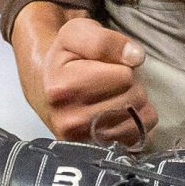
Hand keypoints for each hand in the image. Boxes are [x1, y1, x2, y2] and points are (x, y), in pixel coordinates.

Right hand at [10, 2, 158, 143]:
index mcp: (62, 88)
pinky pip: (137, 136)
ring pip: (137, 118)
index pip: (124, 76)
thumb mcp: (77, 33)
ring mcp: (83, 142)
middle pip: (133, 98)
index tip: (107, 65)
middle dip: (130, 85)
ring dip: (134, 103)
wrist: (47, 86)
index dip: (122, 65)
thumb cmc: (66, 58)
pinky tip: (119, 112)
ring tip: (114, 95)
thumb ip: (104, 40)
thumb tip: (136, 57)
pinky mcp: (95, 152)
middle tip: (112, 81)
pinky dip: (135, 122)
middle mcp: (70, 121)